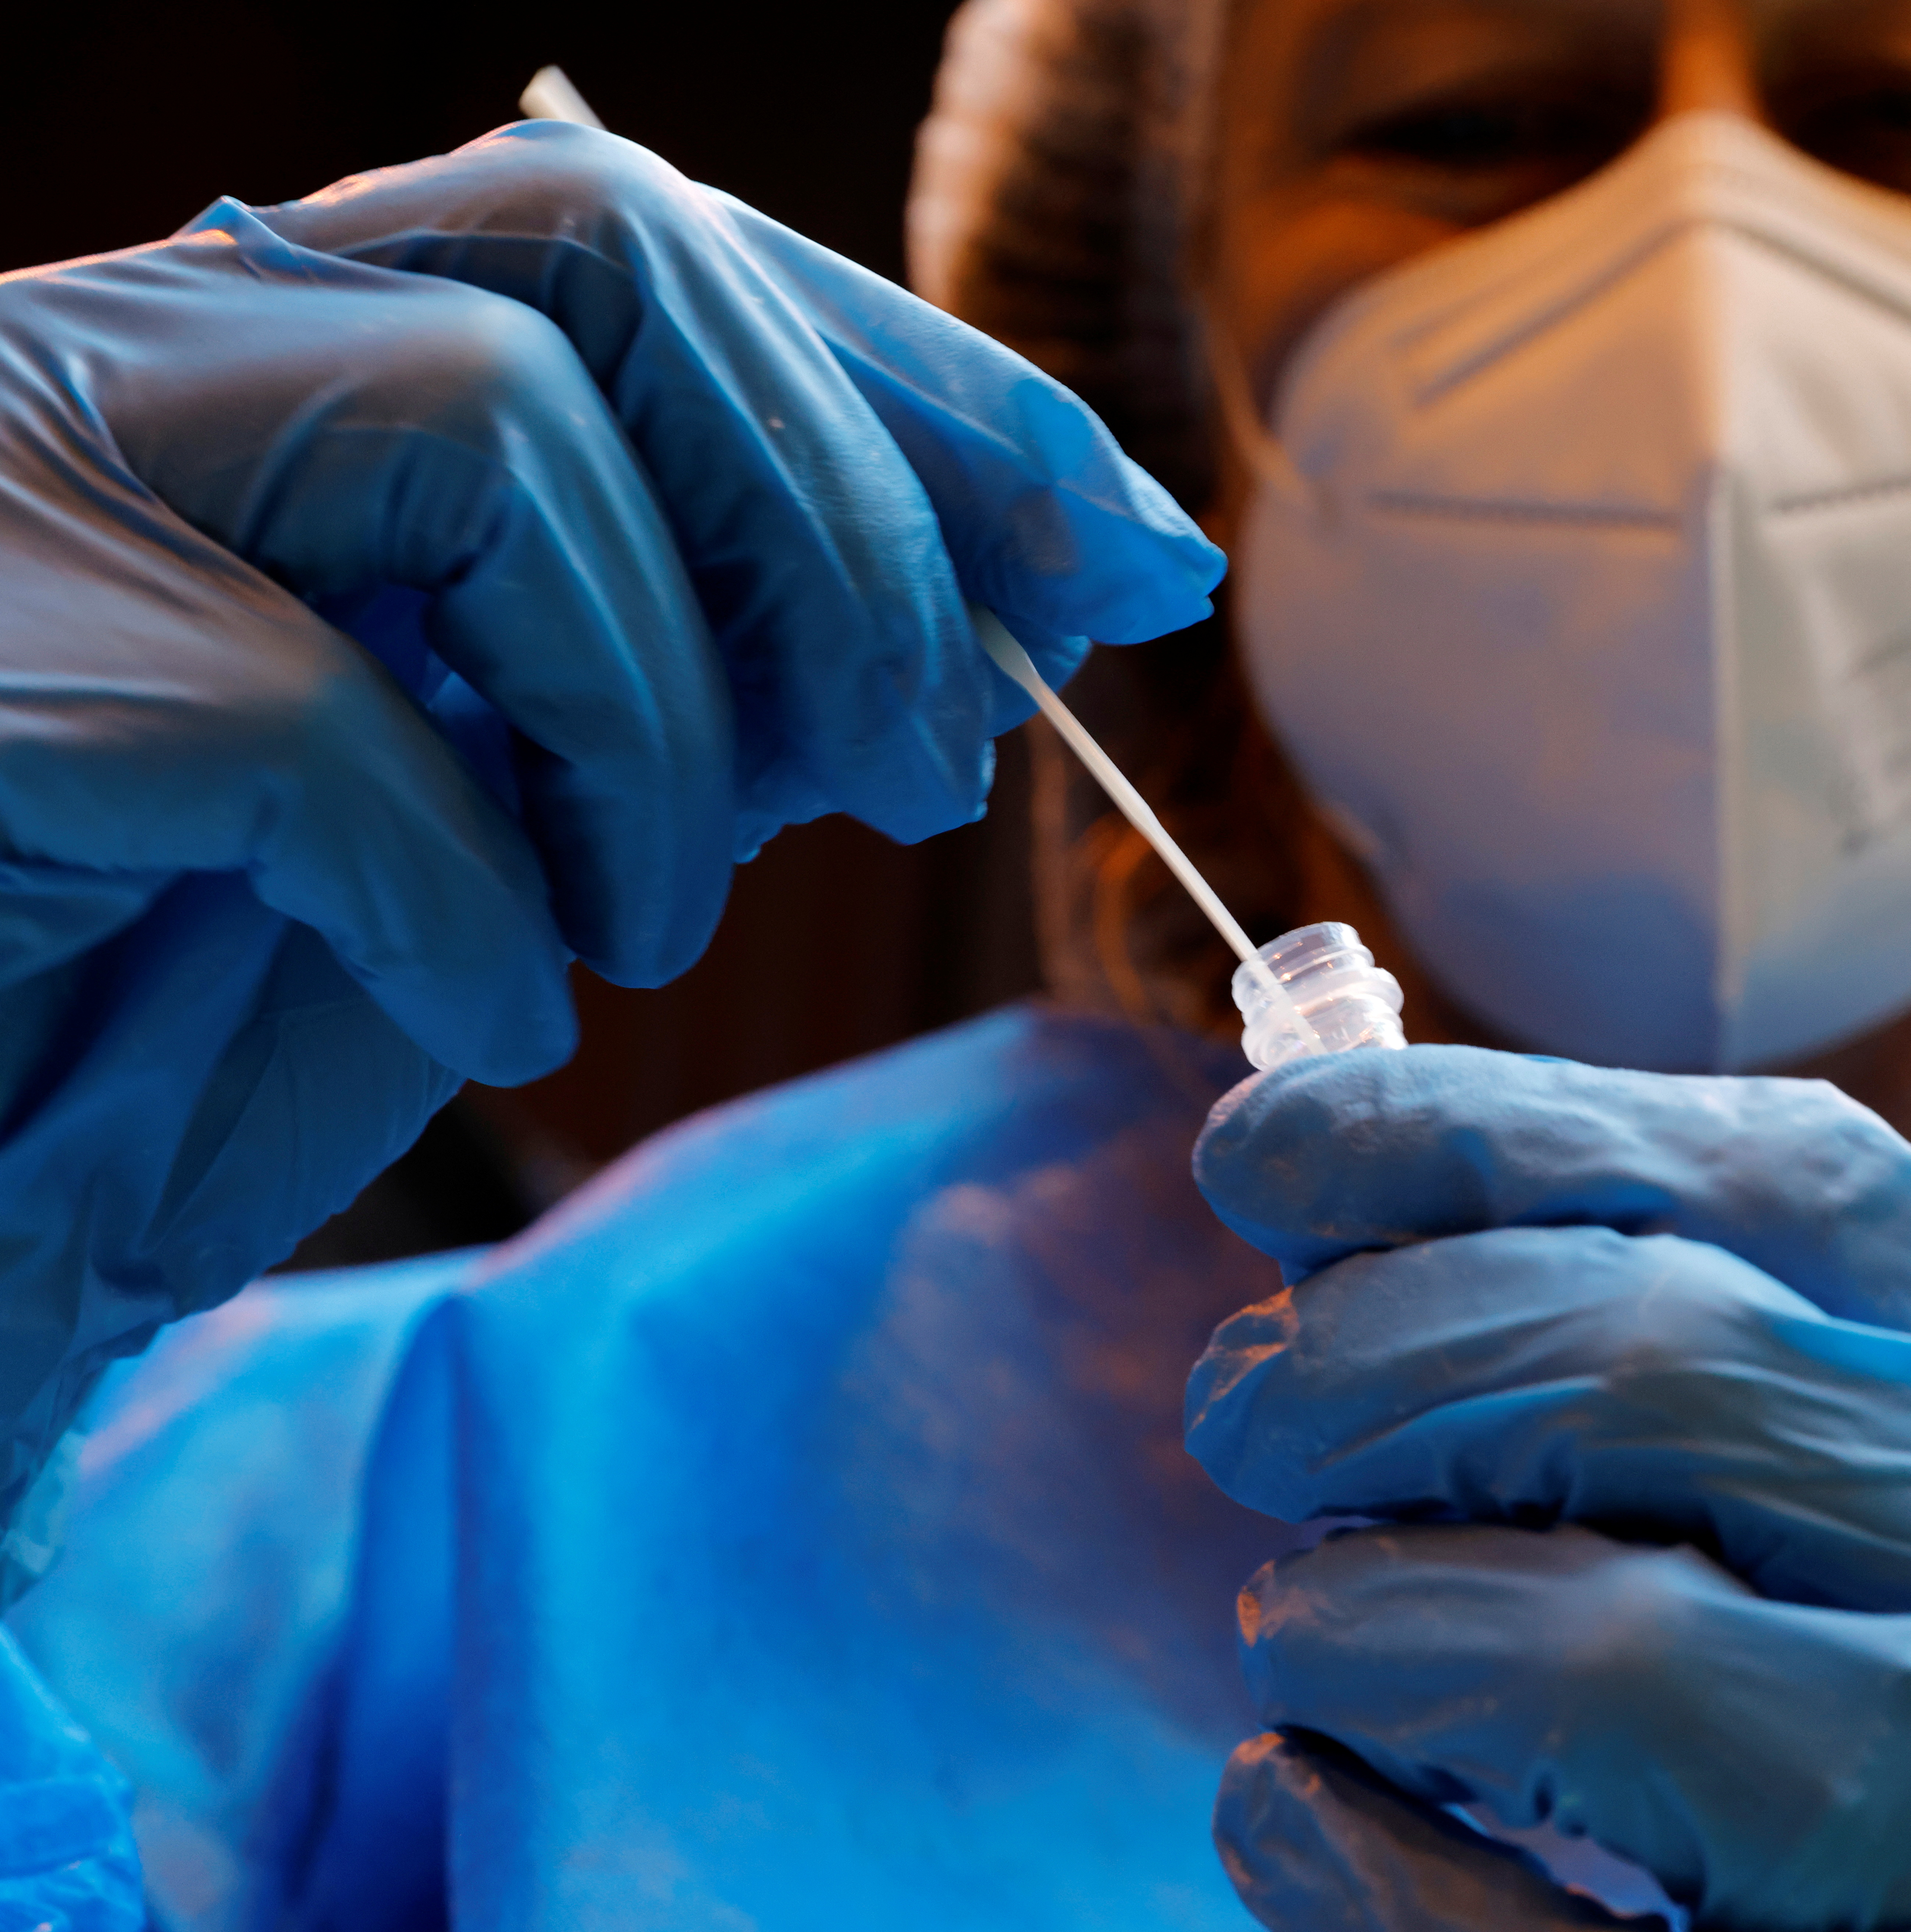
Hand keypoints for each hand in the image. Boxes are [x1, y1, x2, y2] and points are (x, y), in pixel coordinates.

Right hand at [0, 123, 1221, 1498]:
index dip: (920, 384)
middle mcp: (148, 352)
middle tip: (935, 760)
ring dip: (658, 721)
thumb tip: (958, 639)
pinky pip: (327, 720)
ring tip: (637, 925)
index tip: (1113, 545)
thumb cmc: (197, 1011)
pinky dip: (474, 902)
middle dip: (845, 513)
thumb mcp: (522, 817)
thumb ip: (706, 684)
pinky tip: (487, 1014)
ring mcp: (36, 476)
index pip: (655, 249)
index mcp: (287, 361)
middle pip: (606, 252)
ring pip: (493, 423)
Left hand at [1187, 1050, 1910, 1931]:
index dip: (1497, 1131)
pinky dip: (1345, 1865)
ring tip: (1308, 1640)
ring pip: (1593, 1654)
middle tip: (1246, 1406)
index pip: (1805, 1195)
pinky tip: (1292, 1808)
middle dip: (1377, 1360)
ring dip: (1363, 1619)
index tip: (1271, 1139)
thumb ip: (1749, 1404)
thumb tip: (1367, 1226)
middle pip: (1664, 1370)